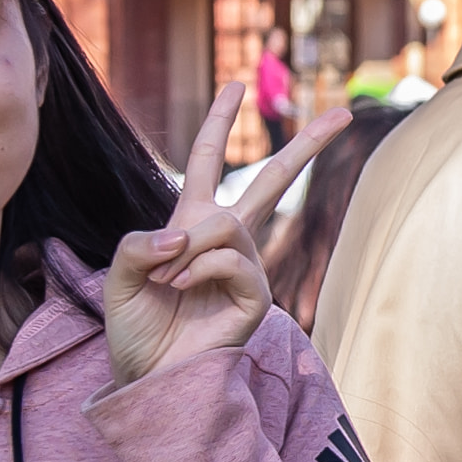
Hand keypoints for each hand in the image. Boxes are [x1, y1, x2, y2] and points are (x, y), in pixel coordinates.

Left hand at [108, 86, 345, 387]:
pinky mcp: (257, 297)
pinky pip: (233, 260)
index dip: (219, 122)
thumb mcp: (118, 275)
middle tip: (343, 115)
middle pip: (272, 181)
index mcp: (189, 224)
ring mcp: (245, 268)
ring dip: (190, 247)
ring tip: (167, 281)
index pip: (207, 161)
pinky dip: (200, 270)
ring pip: (228, 224)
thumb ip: (141, 243)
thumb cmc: (133, 328)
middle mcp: (224, 240)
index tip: (237, 84)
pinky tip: (183, 290)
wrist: (146, 377)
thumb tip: (186, 234)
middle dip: (307, 146)